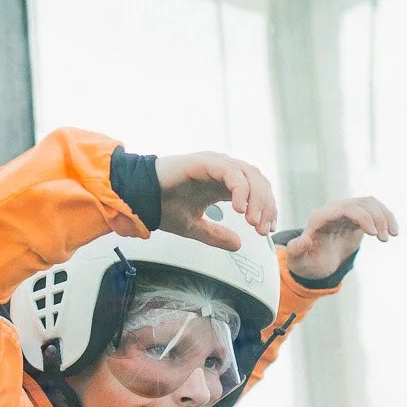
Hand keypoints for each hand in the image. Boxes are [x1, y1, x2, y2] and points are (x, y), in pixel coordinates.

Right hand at [155, 153, 277, 247]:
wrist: (139, 199)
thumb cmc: (163, 207)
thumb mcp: (195, 227)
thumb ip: (216, 235)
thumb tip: (239, 244)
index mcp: (223, 183)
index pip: (257, 191)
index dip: (267, 209)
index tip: (267, 229)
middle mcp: (223, 170)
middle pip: (258, 181)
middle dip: (265, 206)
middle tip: (261, 229)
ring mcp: (215, 164)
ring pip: (249, 175)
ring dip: (256, 198)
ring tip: (252, 221)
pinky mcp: (204, 161)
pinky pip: (230, 172)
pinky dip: (239, 189)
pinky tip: (238, 208)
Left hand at [284, 195, 397, 282]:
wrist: (314, 262)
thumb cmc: (305, 261)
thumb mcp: (297, 259)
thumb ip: (296, 250)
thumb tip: (304, 240)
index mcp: (320, 218)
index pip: (344, 208)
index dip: (361, 216)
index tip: (373, 233)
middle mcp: (333, 211)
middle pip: (360, 203)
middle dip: (376, 218)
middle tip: (385, 239)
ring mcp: (346, 212)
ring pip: (370, 204)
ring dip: (384, 216)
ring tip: (391, 236)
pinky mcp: (356, 218)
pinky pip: (374, 211)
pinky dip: (386, 218)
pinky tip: (393, 232)